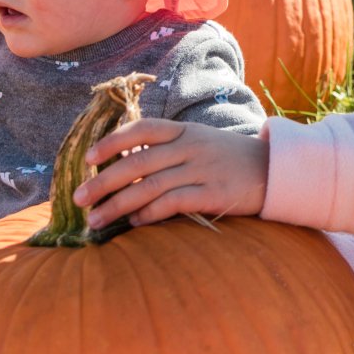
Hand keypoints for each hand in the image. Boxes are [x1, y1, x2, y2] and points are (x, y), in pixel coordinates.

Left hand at [76, 119, 270, 228]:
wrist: (275, 171)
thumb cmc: (229, 160)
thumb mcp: (200, 143)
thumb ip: (168, 149)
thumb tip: (124, 165)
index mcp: (185, 131)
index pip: (142, 129)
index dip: (112, 141)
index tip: (88, 157)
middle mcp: (191, 147)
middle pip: (137, 163)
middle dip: (103, 182)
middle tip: (78, 199)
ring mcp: (203, 170)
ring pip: (149, 187)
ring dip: (118, 205)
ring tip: (96, 221)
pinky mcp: (213, 194)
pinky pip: (173, 203)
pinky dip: (150, 214)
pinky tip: (134, 224)